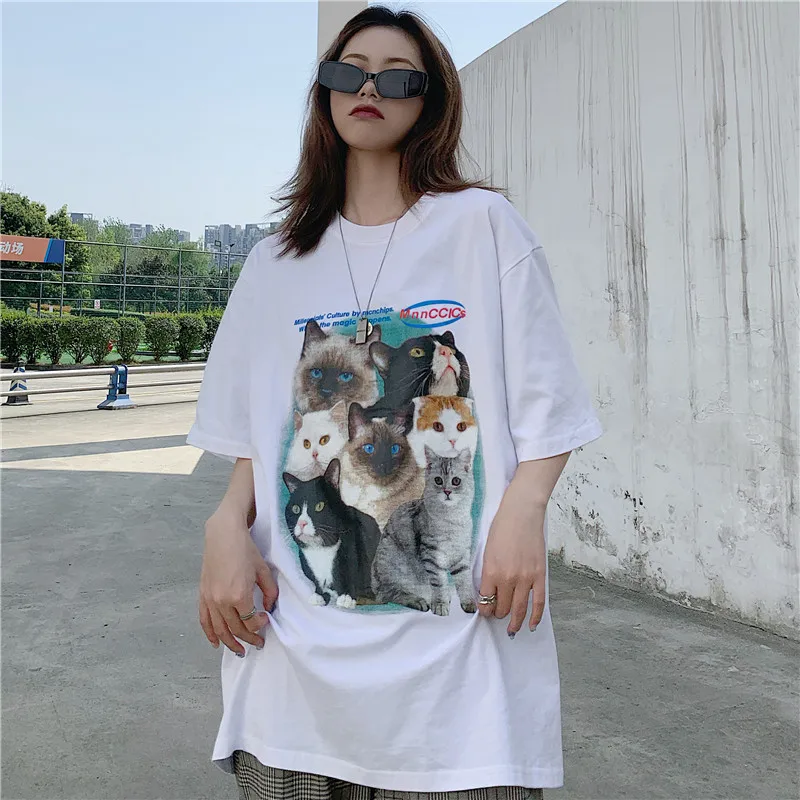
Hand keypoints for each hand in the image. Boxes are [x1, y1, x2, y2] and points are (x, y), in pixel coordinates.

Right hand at [199, 508, 277, 656]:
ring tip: (240, 651)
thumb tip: (268, 609)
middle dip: (248, 639)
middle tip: (258, 644)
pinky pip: (204, 620)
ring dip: (230, 643)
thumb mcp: (263, 570)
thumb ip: (269, 592)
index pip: (250, 621)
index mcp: (239, 595)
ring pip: (219, 630)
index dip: (259, 626)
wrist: (223, 535)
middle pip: (235, 629)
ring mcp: (210, 599)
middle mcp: (222, 601)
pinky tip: (216, 643)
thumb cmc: (245, 549)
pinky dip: (209, 634)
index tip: (266, 621)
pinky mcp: (202, 595)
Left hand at [479, 494, 546, 636]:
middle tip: (497, 615)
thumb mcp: (487, 551)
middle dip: (498, 614)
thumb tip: (489, 591)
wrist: (522, 514)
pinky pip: (538, 602)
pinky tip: (531, 625)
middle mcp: (508, 578)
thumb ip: (487, 572)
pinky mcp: (539, 576)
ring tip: (512, 629)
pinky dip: (535, 617)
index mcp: (491, 572)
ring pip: (519, 609)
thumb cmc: (501, 528)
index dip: (485, 609)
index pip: (486, 601)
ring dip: (514, 622)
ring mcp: (525, 578)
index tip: (485, 611)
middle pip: (502, 607)